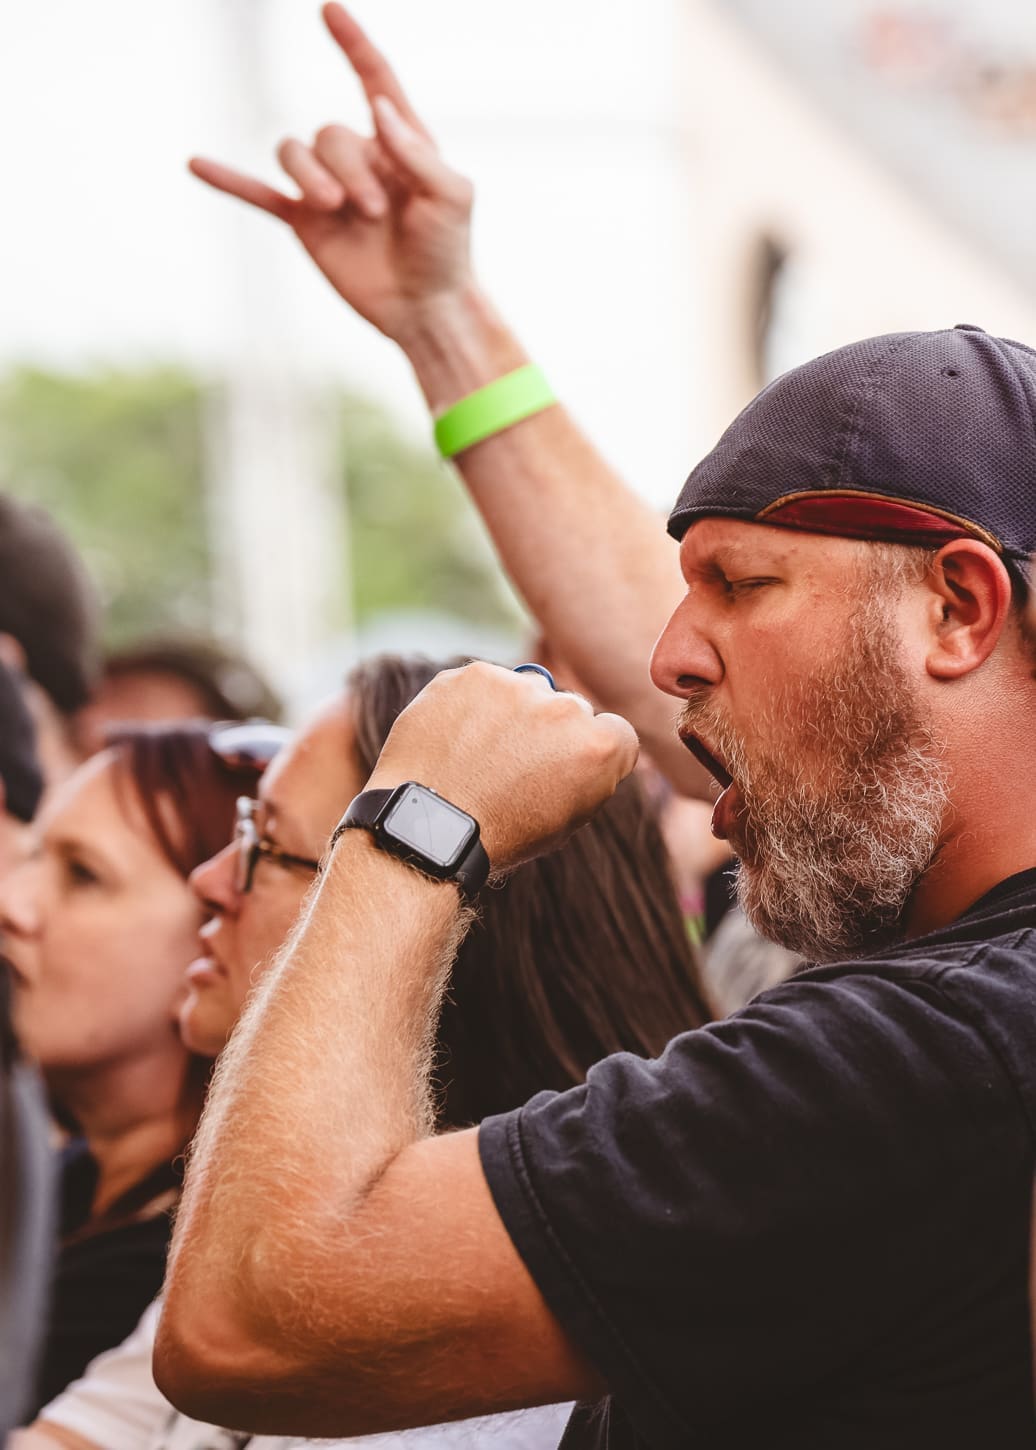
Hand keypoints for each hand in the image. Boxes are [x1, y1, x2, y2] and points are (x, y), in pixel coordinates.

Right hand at [189, 3, 474, 344]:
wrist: (424, 308)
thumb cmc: (448, 251)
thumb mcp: (452, 196)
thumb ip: (416, 152)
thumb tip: (378, 106)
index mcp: (399, 142)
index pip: (374, 81)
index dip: (354, 45)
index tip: (330, 10)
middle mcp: (360, 159)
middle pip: (329, 134)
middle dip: (349, 169)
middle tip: (376, 213)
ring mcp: (328, 189)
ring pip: (295, 154)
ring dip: (312, 178)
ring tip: (338, 211)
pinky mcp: (306, 223)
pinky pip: (259, 194)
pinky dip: (229, 180)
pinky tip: (195, 164)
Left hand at [366, 662, 639, 871]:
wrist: (428, 827)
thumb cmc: (499, 833)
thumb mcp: (567, 819)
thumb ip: (590, 773)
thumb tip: (591, 745)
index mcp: (598, 747)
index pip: (615, 731)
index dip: (591, 751)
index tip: (566, 768)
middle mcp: (563, 708)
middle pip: (570, 708)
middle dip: (551, 731)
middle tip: (516, 764)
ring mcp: (516, 686)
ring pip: (526, 690)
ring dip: (513, 713)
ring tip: (481, 754)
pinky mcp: (473, 674)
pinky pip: (484, 684)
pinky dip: (473, 706)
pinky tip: (457, 740)